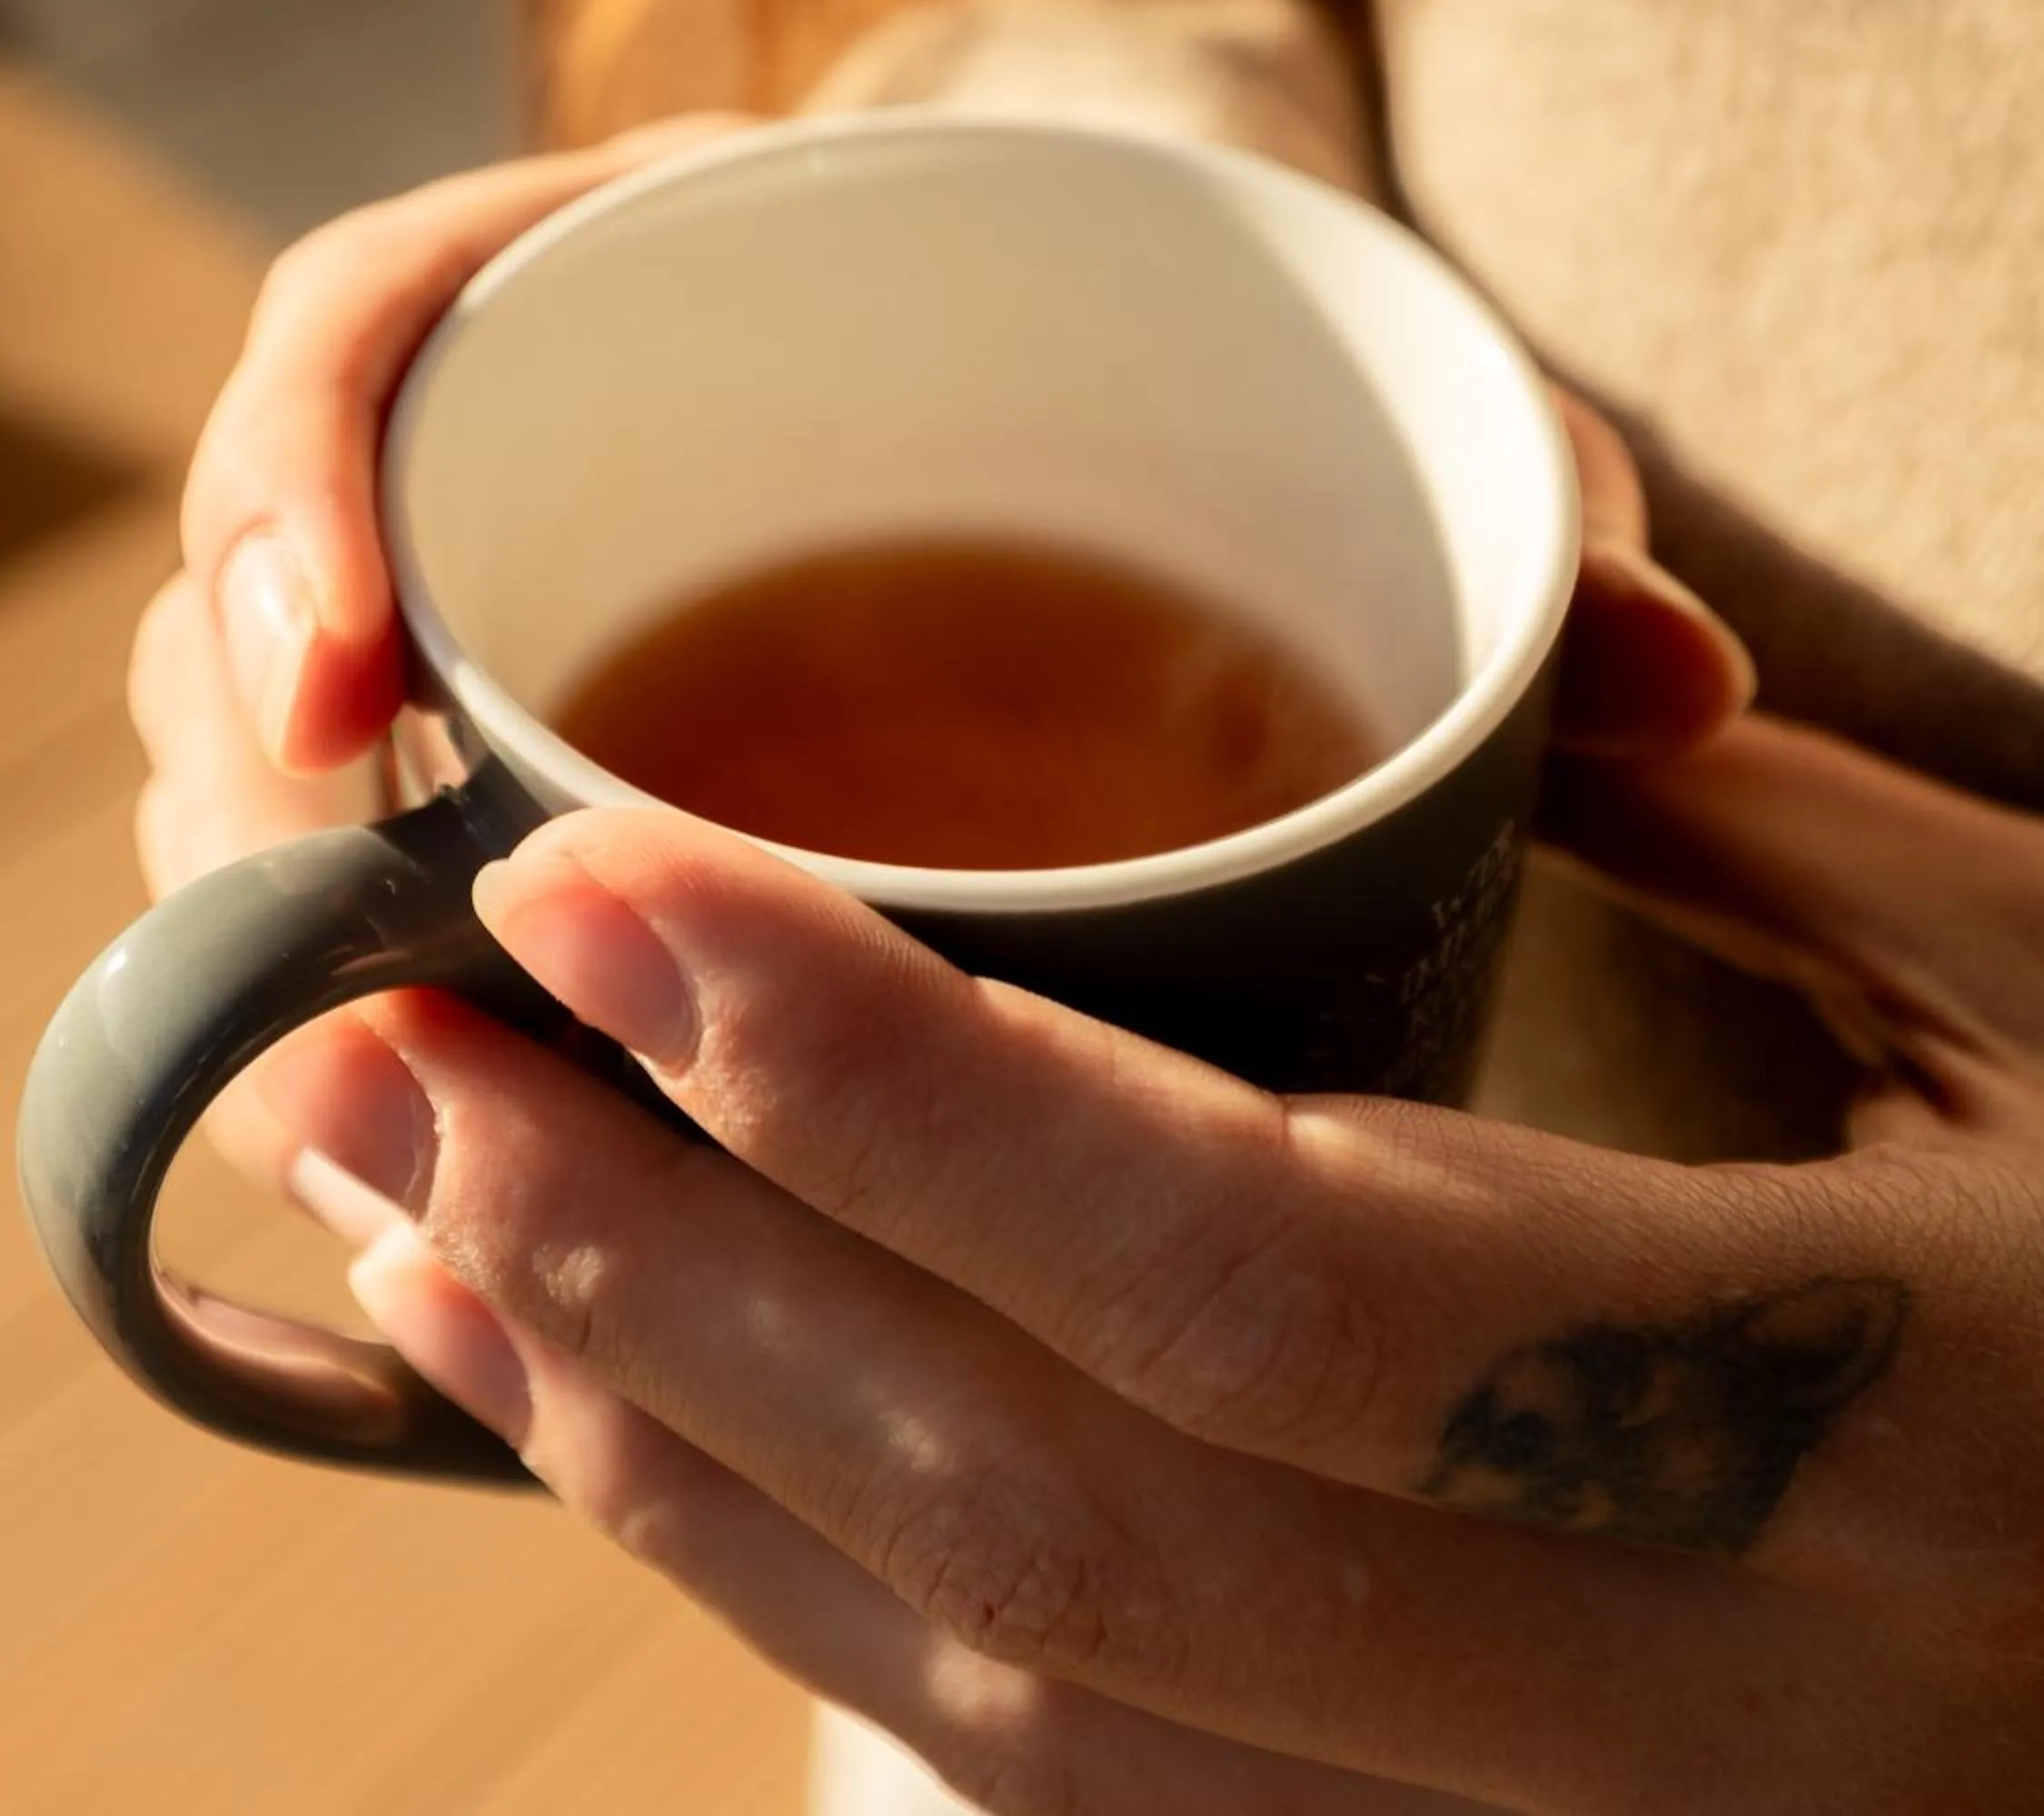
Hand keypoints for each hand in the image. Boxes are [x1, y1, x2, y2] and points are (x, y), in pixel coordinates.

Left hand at [231, 734, 2043, 1814]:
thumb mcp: (2030, 977)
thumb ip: (1715, 821)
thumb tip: (1458, 663)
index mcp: (1864, 1418)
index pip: (1269, 1275)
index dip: (888, 1086)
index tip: (588, 887)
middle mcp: (1703, 1721)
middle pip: (1060, 1526)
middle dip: (665, 1280)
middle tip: (373, 1046)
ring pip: (1016, 1703)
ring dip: (671, 1448)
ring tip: (421, 1213)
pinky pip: (1074, 1792)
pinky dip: (809, 1598)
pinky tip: (639, 1417)